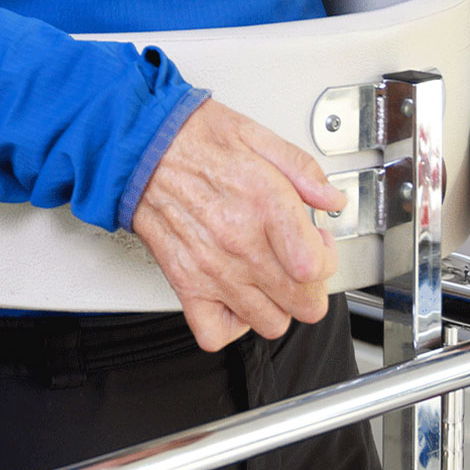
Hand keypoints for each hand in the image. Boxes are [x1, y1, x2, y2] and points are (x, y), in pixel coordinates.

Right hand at [130, 100, 347, 349]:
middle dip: (310, 285)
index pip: (316, 267)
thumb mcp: (257, 136)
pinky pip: (215, 333)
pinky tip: (236, 297)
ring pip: (270, 323)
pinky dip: (231, 324)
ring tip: (268, 276)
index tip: (317, 241)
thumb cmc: (192, 138)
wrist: (139, 147)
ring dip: (277, 304)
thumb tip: (330, 198)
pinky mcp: (185, 282)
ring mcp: (212, 269)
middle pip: (302, 304)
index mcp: (264, 204)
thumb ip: (303, 169)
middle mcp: (239, 243)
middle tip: (297, 260)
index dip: (327, 258)